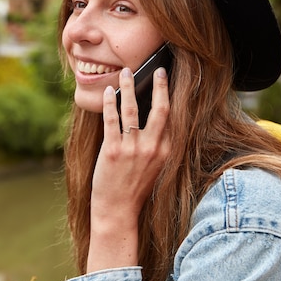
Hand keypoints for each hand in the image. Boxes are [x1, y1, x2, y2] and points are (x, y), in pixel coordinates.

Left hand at [86, 67, 170, 271]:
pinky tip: (107, 92)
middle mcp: (153, 148)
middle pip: (160, 109)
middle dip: (159, 86)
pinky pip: (111, 120)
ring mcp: (133, 149)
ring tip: (125, 72)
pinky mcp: (113, 151)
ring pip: (132, 109)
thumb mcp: (156, 167)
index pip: (173, 117)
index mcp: (167, 151)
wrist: (118, 212)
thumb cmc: (135, 189)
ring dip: (128, 87)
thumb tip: (152, 118)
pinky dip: (108, 103)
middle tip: (157, 68)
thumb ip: (157, 145)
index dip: (171, 96)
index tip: (168, 79)